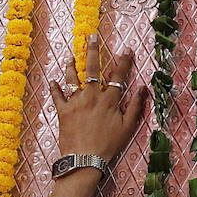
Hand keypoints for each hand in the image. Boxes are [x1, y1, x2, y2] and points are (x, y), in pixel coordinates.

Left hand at [49, 40, 147, 161]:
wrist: (84, 160)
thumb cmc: (108, 144)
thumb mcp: (128, 127)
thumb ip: (136, 106)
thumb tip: (143, 88)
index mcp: (109, 100)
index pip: (118, 75)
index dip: (124, 61)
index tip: (127, 49)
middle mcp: (92, 96)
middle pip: (92, 69)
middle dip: (93, 51)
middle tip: (92, 37)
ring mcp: (76, 102)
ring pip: (73, 78)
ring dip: (72, 65)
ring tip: (71, 56)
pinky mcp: (63, 111)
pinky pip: (57, 96)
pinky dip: (55, 88)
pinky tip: (53, 80)